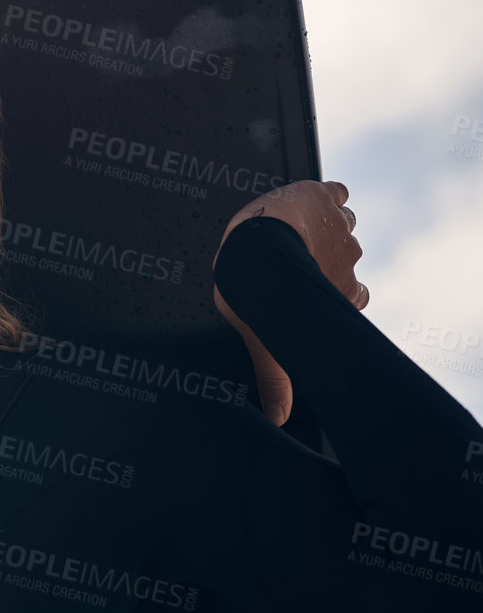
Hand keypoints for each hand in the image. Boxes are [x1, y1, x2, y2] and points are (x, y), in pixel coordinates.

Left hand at [211, 179, 368, 426]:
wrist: (256, 246)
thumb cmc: (257, 294)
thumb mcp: (264, 342)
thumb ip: (275, 378)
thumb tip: (277, 419)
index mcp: (345, 293)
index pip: (357, 296)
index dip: (340, 292)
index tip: (320, 291)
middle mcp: (351, 261)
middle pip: (350, 258)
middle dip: (330, 258)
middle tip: (300, 259)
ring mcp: (340, 228)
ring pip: (345, 224)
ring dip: (328, 226)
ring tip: (301, 230)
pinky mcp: (323, 197)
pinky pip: (336, 192)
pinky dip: (329, 194)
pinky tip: (318, 196)